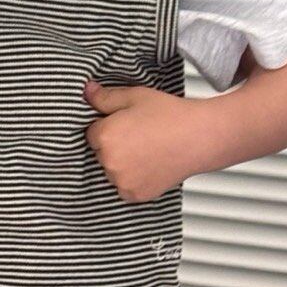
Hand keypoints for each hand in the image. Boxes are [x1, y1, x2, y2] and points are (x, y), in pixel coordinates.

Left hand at [83, 80, 208, 201]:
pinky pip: (125, 188)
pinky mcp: (134, 195)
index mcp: (105, 136)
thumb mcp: (135, 96)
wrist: (199, 138)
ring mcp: (122, 181)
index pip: (92, 134)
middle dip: (114, 146)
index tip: (127, 125)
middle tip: (140, 137)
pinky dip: (134, 180)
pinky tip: (150, 165)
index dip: (109, 127)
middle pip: (101, 154)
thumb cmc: (170, 115)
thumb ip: (106, 97)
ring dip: (122, 165)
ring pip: (112, 172)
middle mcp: (109, 162)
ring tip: (147, 151)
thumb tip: (87, 91)